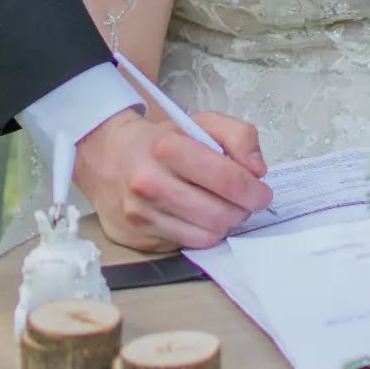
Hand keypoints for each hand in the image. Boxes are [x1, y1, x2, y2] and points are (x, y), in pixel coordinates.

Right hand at [73, 108, 271, 251]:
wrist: (107, 158)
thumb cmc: (161, 141)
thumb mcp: (200, 122)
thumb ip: (239, 136)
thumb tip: (257, 171)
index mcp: (166, 148)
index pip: (228, 180)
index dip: (255, 190)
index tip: (262, 192)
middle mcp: (150, 183)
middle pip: (221, 215)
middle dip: (242, 210)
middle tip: (244, 201)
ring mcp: (142, 215)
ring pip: (208, 236)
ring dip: (224, 224)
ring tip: (221, 208)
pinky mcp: (138, 239)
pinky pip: (188, 246)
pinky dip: (202, 234)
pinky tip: (198, 217)